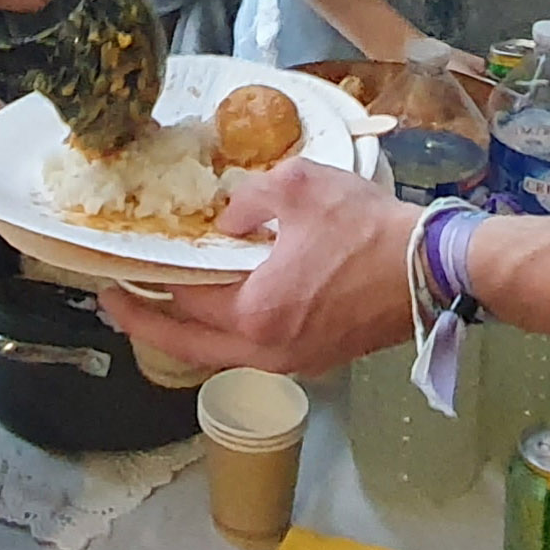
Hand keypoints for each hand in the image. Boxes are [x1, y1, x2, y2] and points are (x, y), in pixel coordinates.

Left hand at [94, 158, 419, 375]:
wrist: (434, 270)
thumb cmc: (368, 229)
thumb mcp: (299, 187)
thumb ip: (248, 200)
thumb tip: (226, 223)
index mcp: (255, 311)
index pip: (184, 300)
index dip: (148, 282)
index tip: (118, 270)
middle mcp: (268, 350)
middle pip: (189, 347)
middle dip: (147, 325)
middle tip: (115, 305)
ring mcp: (295, 362)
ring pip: (222, 355)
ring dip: (190, 332)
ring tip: (165, 305)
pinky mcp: (318, 358)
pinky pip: (255, 351)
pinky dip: (227, 333)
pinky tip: (226, 306)